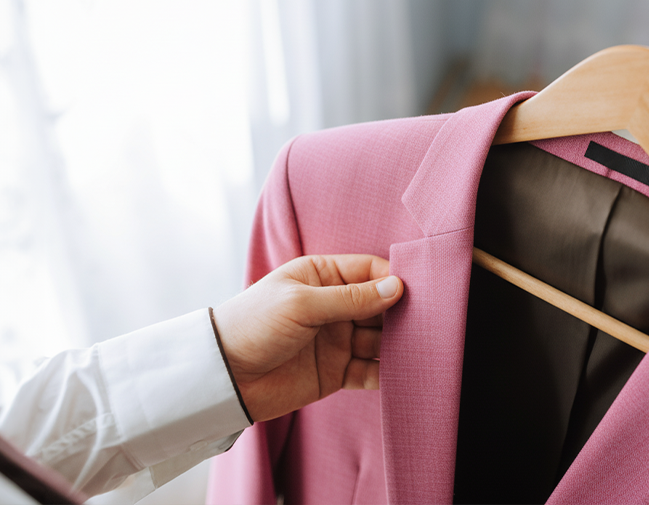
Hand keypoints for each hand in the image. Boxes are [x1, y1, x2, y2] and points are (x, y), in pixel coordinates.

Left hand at [212, 255, 402, 421]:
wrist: (224, 377)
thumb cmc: (253, 325)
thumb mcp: (302, 303)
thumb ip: (350, 298)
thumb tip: (396, 287)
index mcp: (322, 276)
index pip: (370, 272)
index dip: (393, 280)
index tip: (415, 292)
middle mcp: (334, 306)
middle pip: (381, 307)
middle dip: (401, 315)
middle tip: (425, 324)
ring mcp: (337, 340)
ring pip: (380, 340)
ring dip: (397, 346)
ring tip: (416, 350)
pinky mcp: (336, 372)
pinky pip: (370, 371)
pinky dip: (385, 373)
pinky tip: (400, 374)